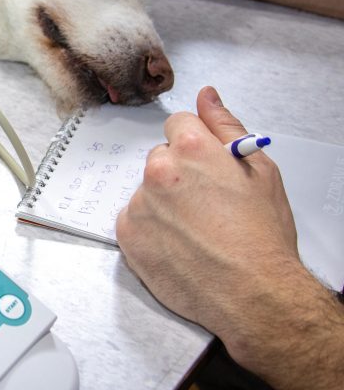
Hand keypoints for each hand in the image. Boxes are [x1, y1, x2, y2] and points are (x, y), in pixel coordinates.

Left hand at [115, 86, 313, 365]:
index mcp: (191, 149)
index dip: (195, 146)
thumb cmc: (262, 236)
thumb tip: (206, 95)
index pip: (177, 125)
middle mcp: (158, 171)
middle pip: (160, 158)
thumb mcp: (259, 171)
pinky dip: (150, 228)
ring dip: (163, 203)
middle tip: (206, 205)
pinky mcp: (127, 234)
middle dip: (178, 174)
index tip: (206, 167)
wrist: (253, 294)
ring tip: (194, 231)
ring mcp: (139, 203)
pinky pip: (134, 219)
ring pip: (147, 190)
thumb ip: (225, 126)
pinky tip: (177, 244)